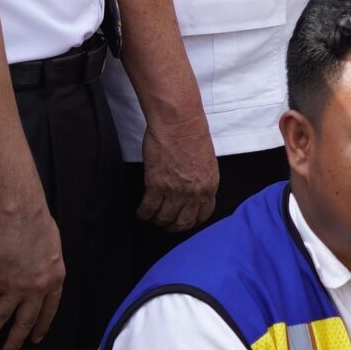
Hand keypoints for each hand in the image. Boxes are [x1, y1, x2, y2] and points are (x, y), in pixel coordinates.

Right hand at [0, 201, 64, 349]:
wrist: (22, 214)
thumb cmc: (39, 224)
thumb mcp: (53, 250)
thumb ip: (47, 267)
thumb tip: (40, 273)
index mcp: (55, 280)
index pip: (49, 311)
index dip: (41, 326)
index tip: (35, 339)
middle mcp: (37, 288)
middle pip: (25, 320)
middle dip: (15, 340)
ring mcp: (16, 286)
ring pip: (1, 316)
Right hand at [135, 112, 219, 234]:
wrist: (179, 123)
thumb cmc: (192, 135)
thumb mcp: (207, 162)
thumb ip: (201, 180)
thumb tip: (193, 192)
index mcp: (210, 186)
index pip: (204, 215)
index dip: (192, 221)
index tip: (184, 219)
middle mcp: (194, 192)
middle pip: (183, 222)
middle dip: (174, 226)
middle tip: (165, 222)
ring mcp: (175, 191)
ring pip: (165, 219)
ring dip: (157, 220)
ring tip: (152, 216)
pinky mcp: (156, 185)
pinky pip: (148, 209)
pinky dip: (143, 214)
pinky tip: (141, 212)